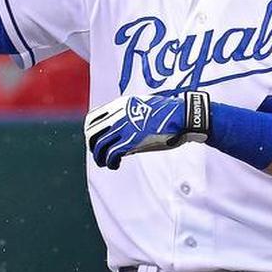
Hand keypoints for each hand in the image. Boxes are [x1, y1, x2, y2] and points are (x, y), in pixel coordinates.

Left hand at [83, 91, 210, 168]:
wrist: (181, 115)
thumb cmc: (166, 113)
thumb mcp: (141, 105)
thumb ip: (128, 114)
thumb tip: (121, 128)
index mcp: (118, 106)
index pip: (92, 118)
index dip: (90, 132)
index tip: (95, 141)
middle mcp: (117, 116)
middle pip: (91, 133)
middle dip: (92, 146)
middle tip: (99, 155)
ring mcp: (124, 129)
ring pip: (99, 146)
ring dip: (99, 158)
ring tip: (106, 164)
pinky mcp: (132, 142)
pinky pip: (111, 155)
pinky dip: (110, 163)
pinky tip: (115, 165)